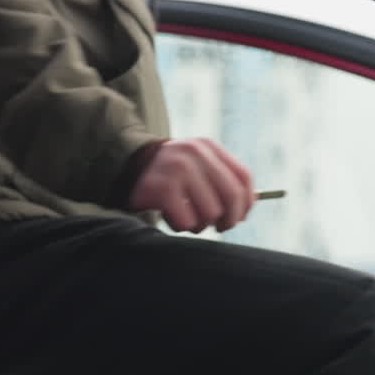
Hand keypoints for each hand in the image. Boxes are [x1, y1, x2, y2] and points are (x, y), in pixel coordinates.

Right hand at [128, 138, 253, 232]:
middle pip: (231, 196)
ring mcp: (177, 169)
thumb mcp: (197, 167)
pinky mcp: (162, 188)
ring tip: (188, 218)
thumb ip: (222, 181)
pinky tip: (171, 217)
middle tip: (220, 227)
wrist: (127, 169)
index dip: (247, 203)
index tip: (239, 217)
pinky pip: (187, 221)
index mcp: (208, 147)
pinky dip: (181, 226)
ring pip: (210, 213)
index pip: (243, 177)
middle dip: (229, 219)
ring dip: (201, 224)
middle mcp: (194, 153)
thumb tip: (248, 206)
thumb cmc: (170, 177)